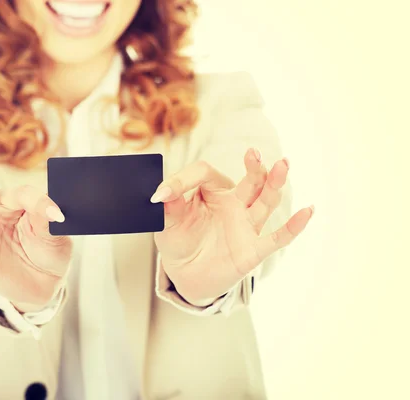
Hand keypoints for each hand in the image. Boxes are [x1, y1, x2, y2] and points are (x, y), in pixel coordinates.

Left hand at [152, 148, 312, 302]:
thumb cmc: (179, 242)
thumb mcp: (167, 225)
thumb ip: (168, 208)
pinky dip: (293, 227)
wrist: (187, 274)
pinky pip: (277, 237)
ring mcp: (246, 225)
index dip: (183, 180)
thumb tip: (160, 193)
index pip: (205, 174)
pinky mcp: (253, 249)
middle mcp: (234, 204)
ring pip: (265, 201)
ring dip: (274, 184)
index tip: (163, 194)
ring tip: (281, 165)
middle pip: (249, 181)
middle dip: (254, 167)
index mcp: (211, 192)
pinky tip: (307, 211)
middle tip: (253, 153)